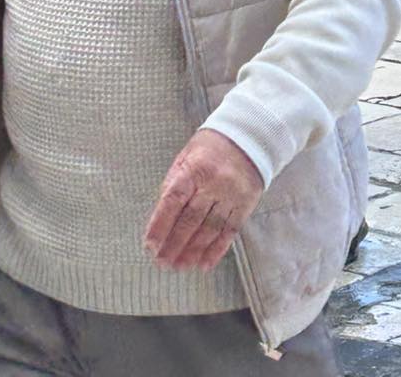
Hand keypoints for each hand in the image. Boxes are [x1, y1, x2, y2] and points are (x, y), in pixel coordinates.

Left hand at [144, 129, 262, 273]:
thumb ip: (174, 184)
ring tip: (180, 266)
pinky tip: (204, 263)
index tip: (150, 245)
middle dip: (174, 244)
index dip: (160, 226)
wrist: (249, 135)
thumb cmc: (211, 147)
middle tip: (162, 263)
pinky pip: (230, 231)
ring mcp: (231, 194)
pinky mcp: (245, 203)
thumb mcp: (186, 156)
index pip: (173, 201)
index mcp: (194, 168)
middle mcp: (214, 182)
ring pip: (209, 229)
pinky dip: (217, 250)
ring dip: (193, 251)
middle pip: (191, 220)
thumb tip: (161, 217)